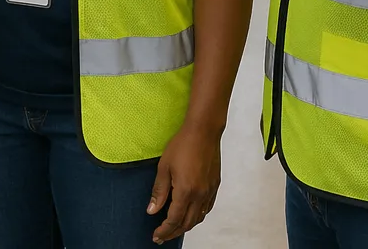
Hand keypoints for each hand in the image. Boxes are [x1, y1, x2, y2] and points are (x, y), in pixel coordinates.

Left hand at [148, 122, 220, 242]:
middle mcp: (200, 195)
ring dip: (186, 226)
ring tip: (174, 228)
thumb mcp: (164, 167)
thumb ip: (158, 191)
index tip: (156, 235)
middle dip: (173, 233)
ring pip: (198, 218)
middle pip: (187, 223)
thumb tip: (152, 210)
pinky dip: (198, 216)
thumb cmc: (183, 144)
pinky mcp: (215, 185)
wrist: (204, 131)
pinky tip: (191, 214)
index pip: (174, 220)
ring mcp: (209, 191)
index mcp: (186, 191)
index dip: (164, 230)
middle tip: (162, 236)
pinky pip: (207, 208)